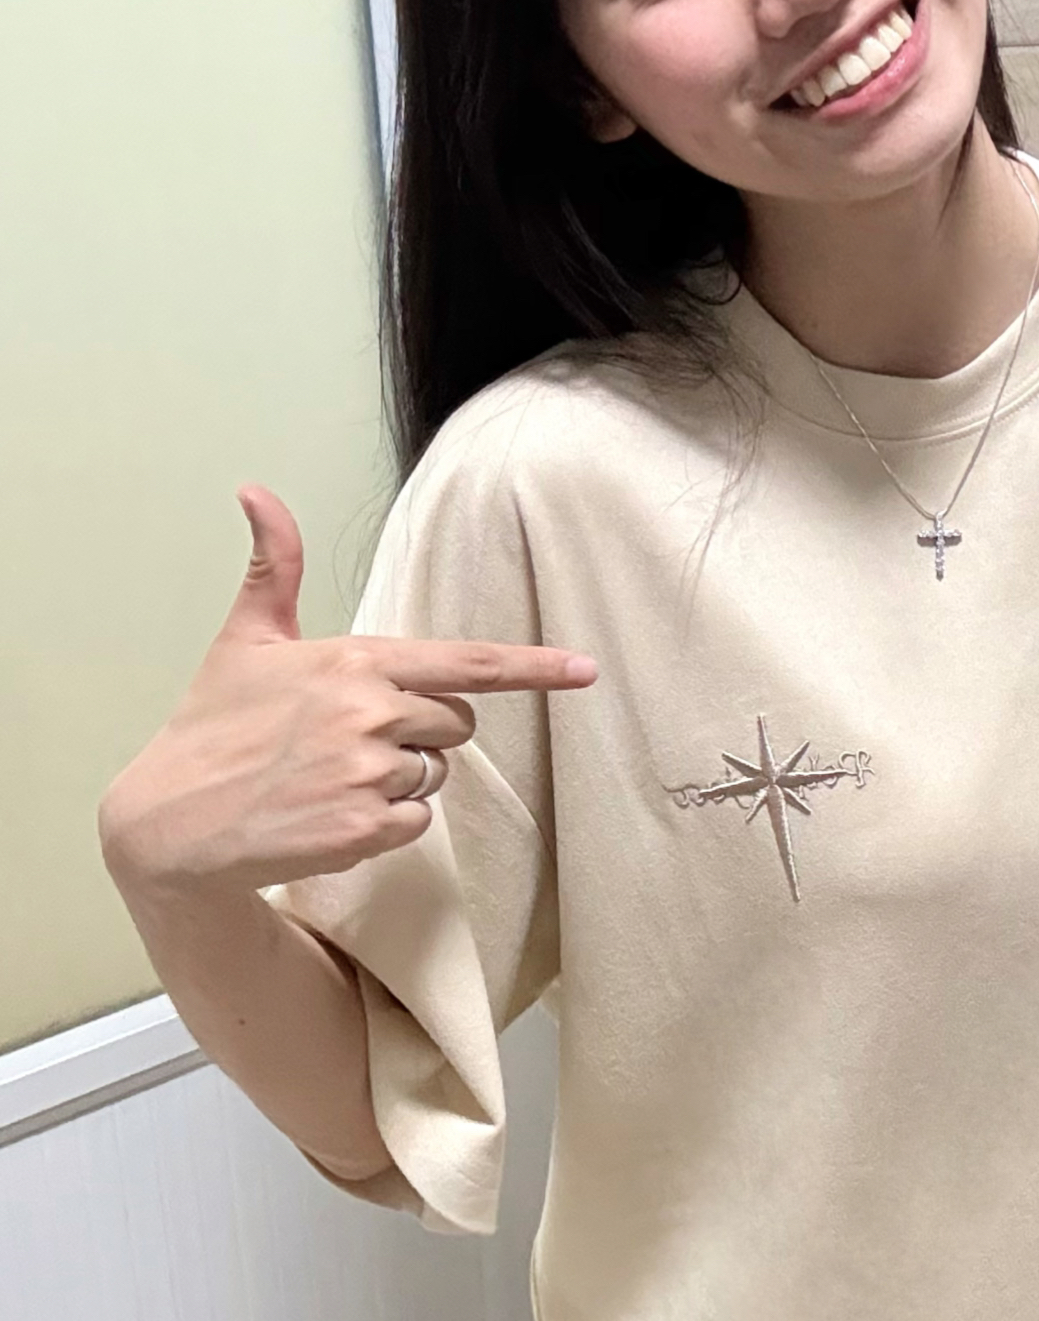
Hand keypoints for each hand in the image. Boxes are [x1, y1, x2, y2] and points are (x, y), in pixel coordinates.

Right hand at [100, 486, 597, 895]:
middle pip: (457, 724)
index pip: (466, 662)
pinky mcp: (366, 829)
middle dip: (422, 731)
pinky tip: (331, 812)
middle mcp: (370, 714)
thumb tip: (256, 491)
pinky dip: (385, 822)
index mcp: (354, 661)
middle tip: (349, 737)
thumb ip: (273, 567)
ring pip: (435, 774)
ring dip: (400, 778)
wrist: (171, 822)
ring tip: (330, 776)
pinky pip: (416, 821)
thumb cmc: (212, 726)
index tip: (585, 670)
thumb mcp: (245, 640)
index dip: (533, 667)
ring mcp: (370, 774)